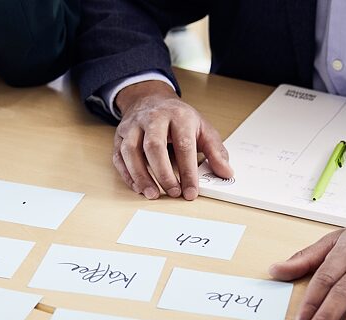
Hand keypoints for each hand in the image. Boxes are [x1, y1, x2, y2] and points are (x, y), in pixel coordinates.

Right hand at [112, 81, 232, 199]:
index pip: (184, 145)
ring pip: (131, 151)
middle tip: (173, 193)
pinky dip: (127, 174)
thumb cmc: (177, 117)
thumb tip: (226, 172)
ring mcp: (133, 127)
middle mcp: (153, 119)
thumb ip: (215, 151)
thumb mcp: (202, 128)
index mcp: (178, 116)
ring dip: (141, 176)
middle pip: (154, 146)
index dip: (188, 172)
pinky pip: (119, 156)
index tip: (191, 192)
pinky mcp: (120, 136)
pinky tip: (138, 187)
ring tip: (152, 194)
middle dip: (163, 173)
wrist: (150, 98)